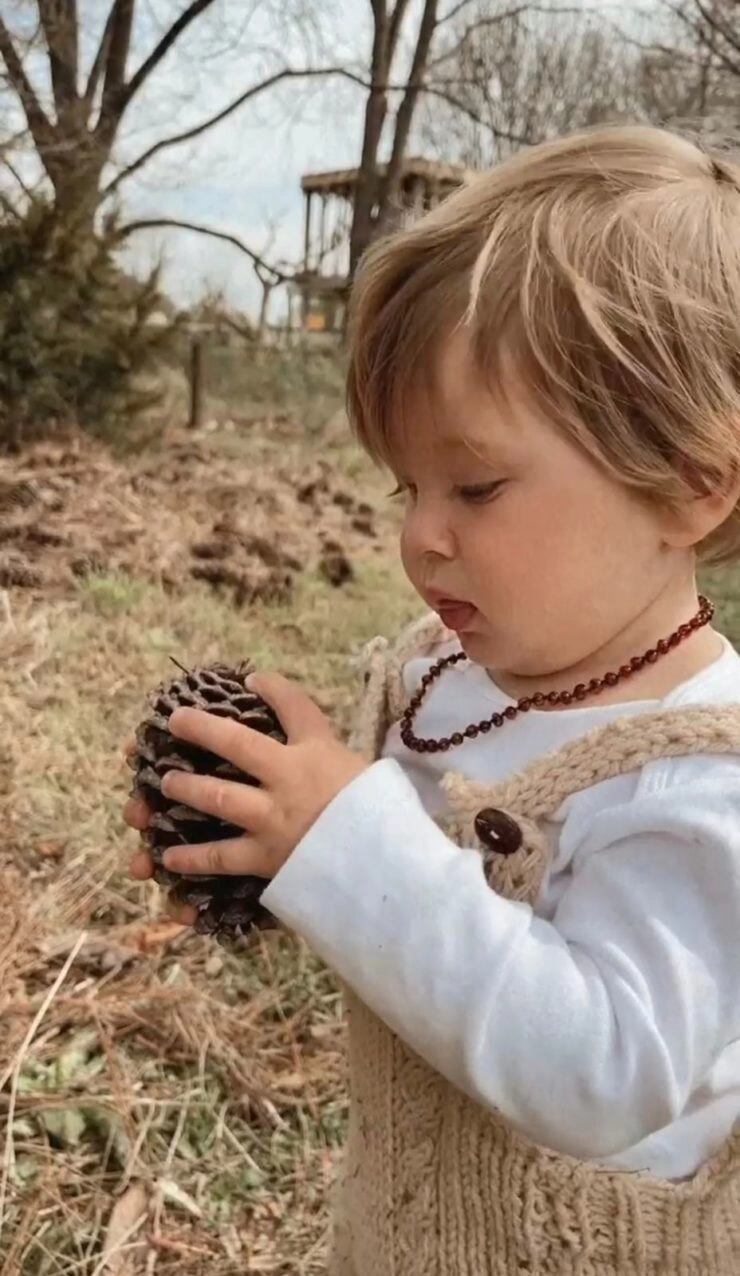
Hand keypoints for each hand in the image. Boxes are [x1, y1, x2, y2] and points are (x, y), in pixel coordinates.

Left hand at [122, 673, 367, 920]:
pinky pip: (221, 855)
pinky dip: (192, 856)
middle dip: (203, 729)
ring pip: (219, 796)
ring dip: (188, 787)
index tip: (252, 680)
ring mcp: (273, 818)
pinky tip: (168, 856)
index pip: (294, 708)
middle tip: (177, 721)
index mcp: (318, 753)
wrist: (384, 866)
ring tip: (165, 783)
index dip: (271, 689)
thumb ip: (332, 757)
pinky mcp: (265, 857)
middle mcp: (289, 779)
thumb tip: (315, 747)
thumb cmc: (381, 817)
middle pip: (238, 744)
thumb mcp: (365, 770)